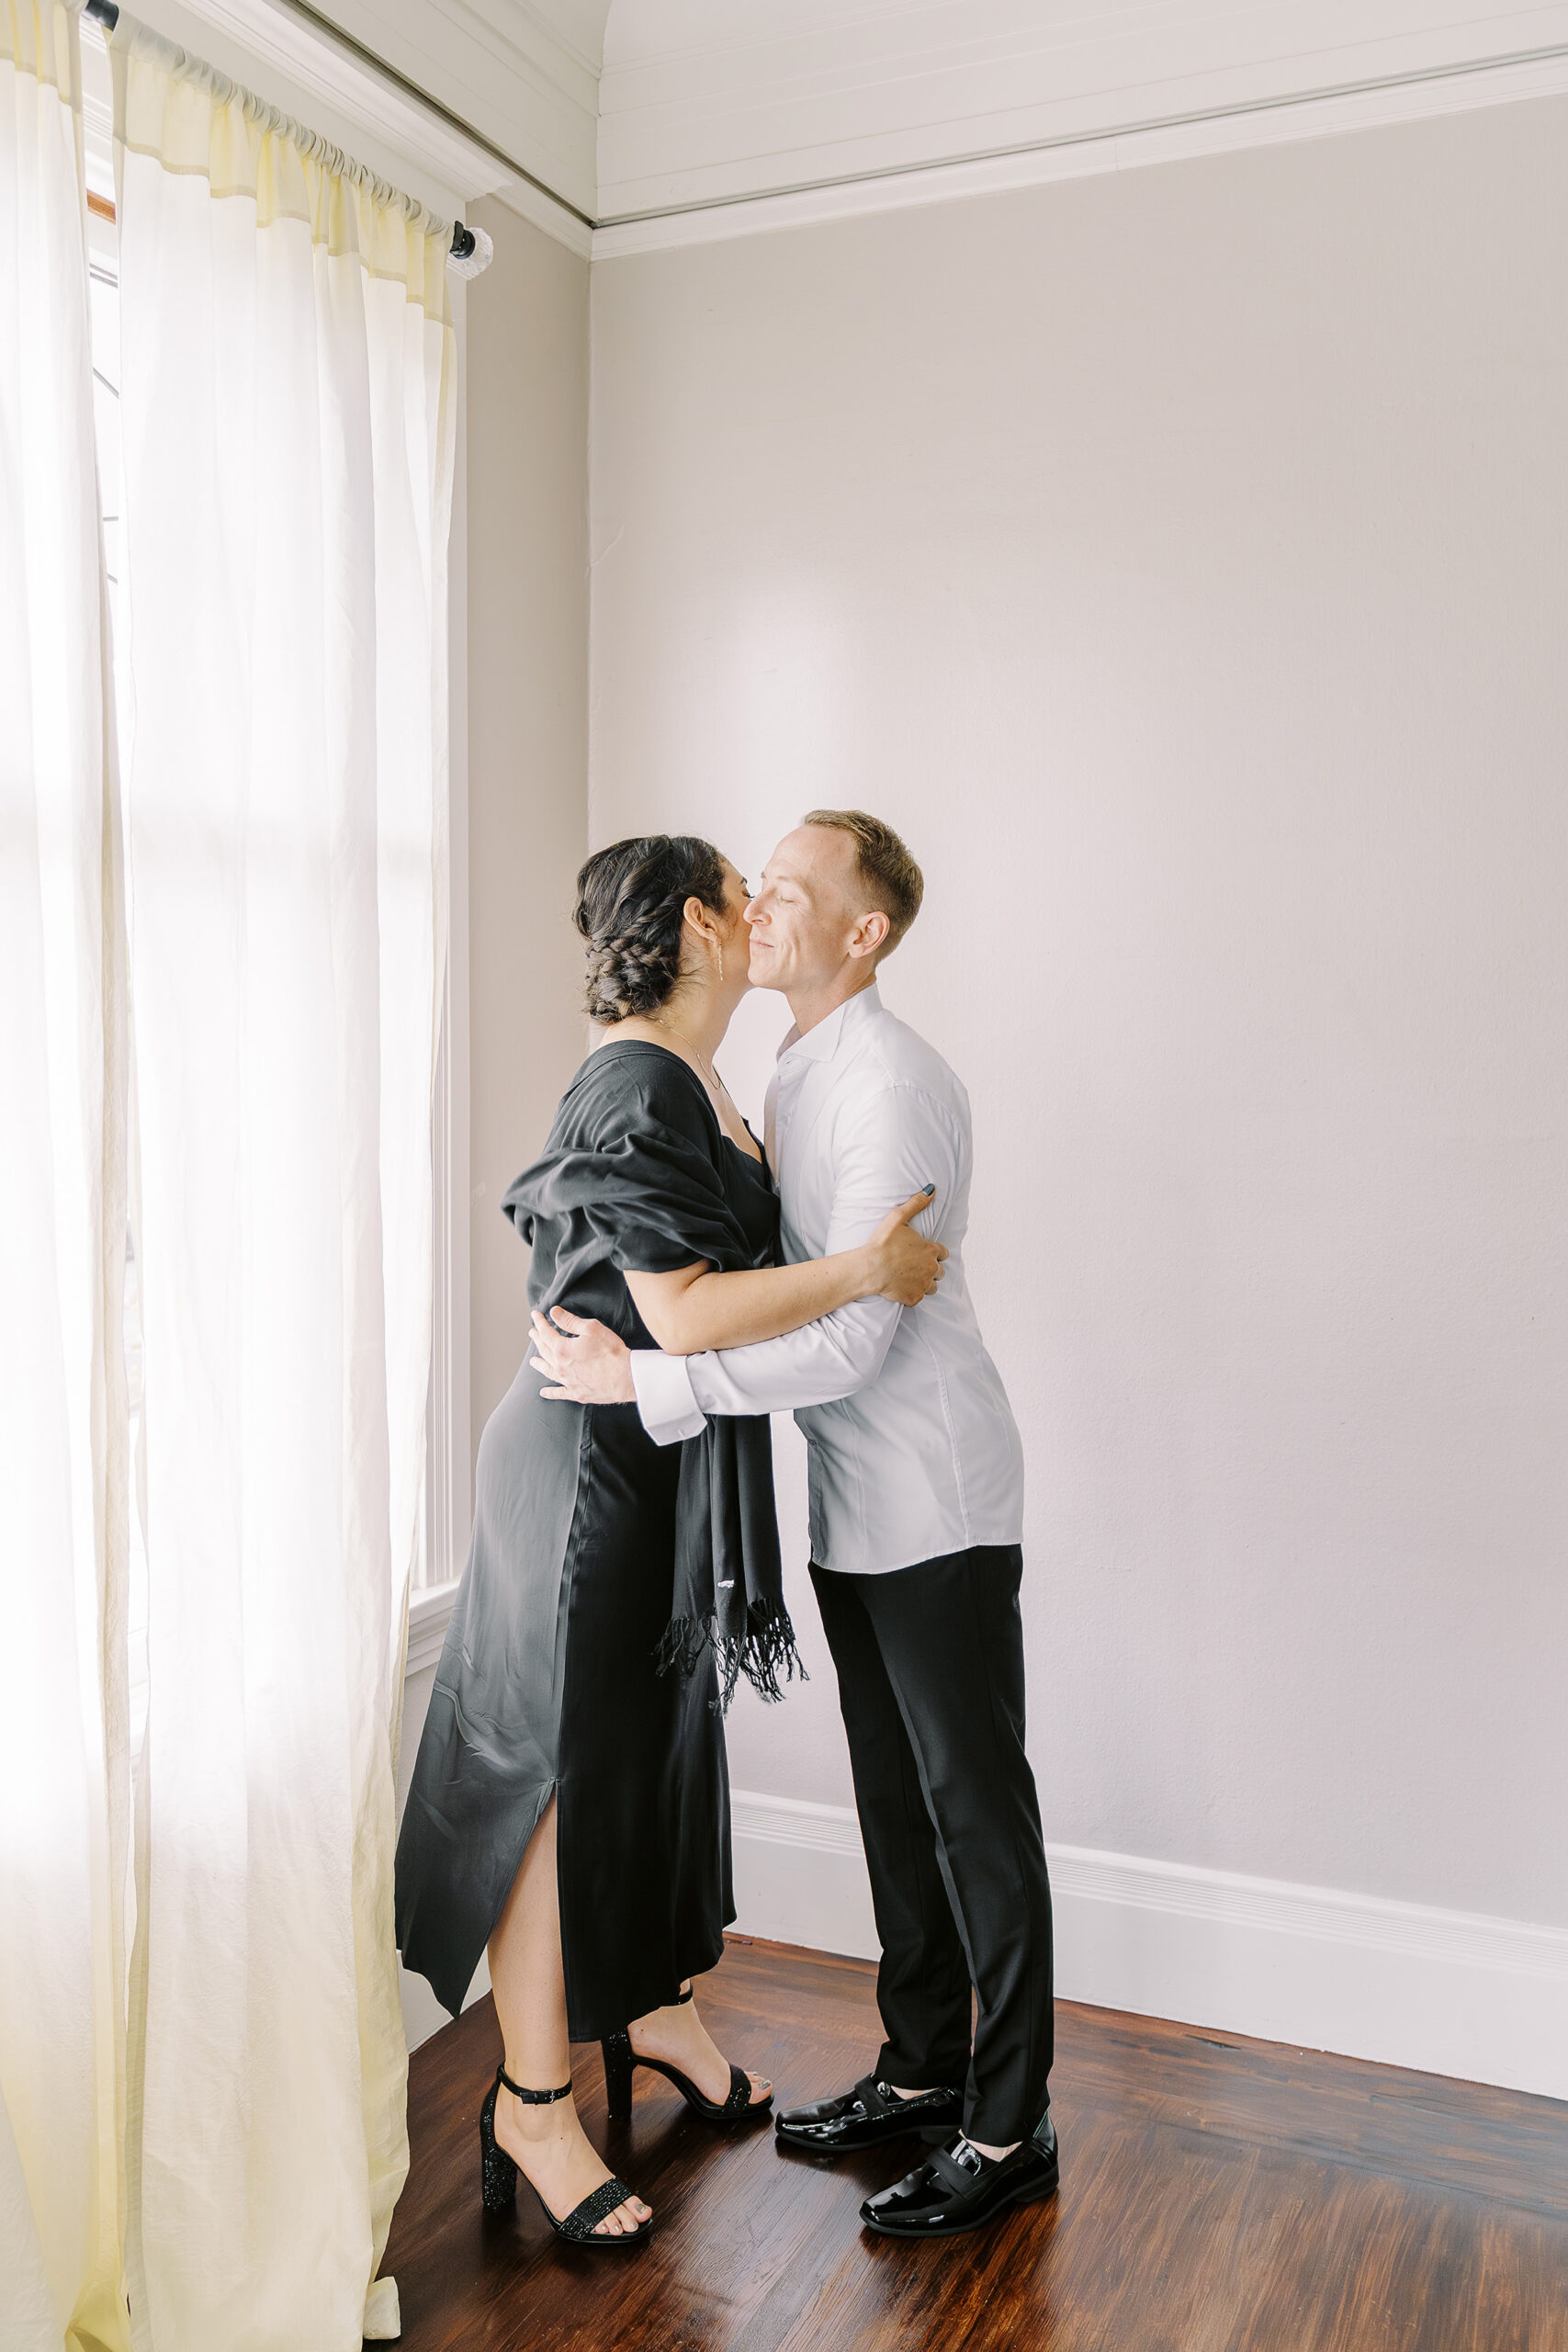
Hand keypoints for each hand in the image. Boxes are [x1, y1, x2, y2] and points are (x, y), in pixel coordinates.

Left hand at [529, 1307, 636, 1403]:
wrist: (626, 1377)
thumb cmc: (611, 1352)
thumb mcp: (591, 1329)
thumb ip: (570, 1320)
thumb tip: (554, 1312)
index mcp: (562, 1349)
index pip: (546, 1333)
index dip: (540, 1322)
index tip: (535, 1315)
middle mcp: (560, 1367)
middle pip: (544, 1351)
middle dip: (537, 1339)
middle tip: (532, 1333)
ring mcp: (567, 1382)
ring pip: (548, 1371)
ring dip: (539, 1364)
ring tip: (533, 1361)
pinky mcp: (577, 1393)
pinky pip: (559, 1393)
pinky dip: (550, 1392)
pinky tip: (543, 1392)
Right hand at [863, 1189, 947, 1306]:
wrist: (870, 1267)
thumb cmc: (882, 1243)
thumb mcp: (898, 1217)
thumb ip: (916, 1204)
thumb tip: (932, 1190)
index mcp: (931, 1250)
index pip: (943, 1253)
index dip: (934, 1253)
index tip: (923, 1253)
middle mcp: (931, 1268)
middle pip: (940, 1271)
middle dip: (931, 1268)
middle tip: (915, 1266)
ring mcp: (923, 1285)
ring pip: (933, 1286)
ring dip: (925, 1283)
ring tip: (910, 1278)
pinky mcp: (914, 1298)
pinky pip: (918, 1297)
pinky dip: (912, 1294)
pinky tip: (901, 1288)